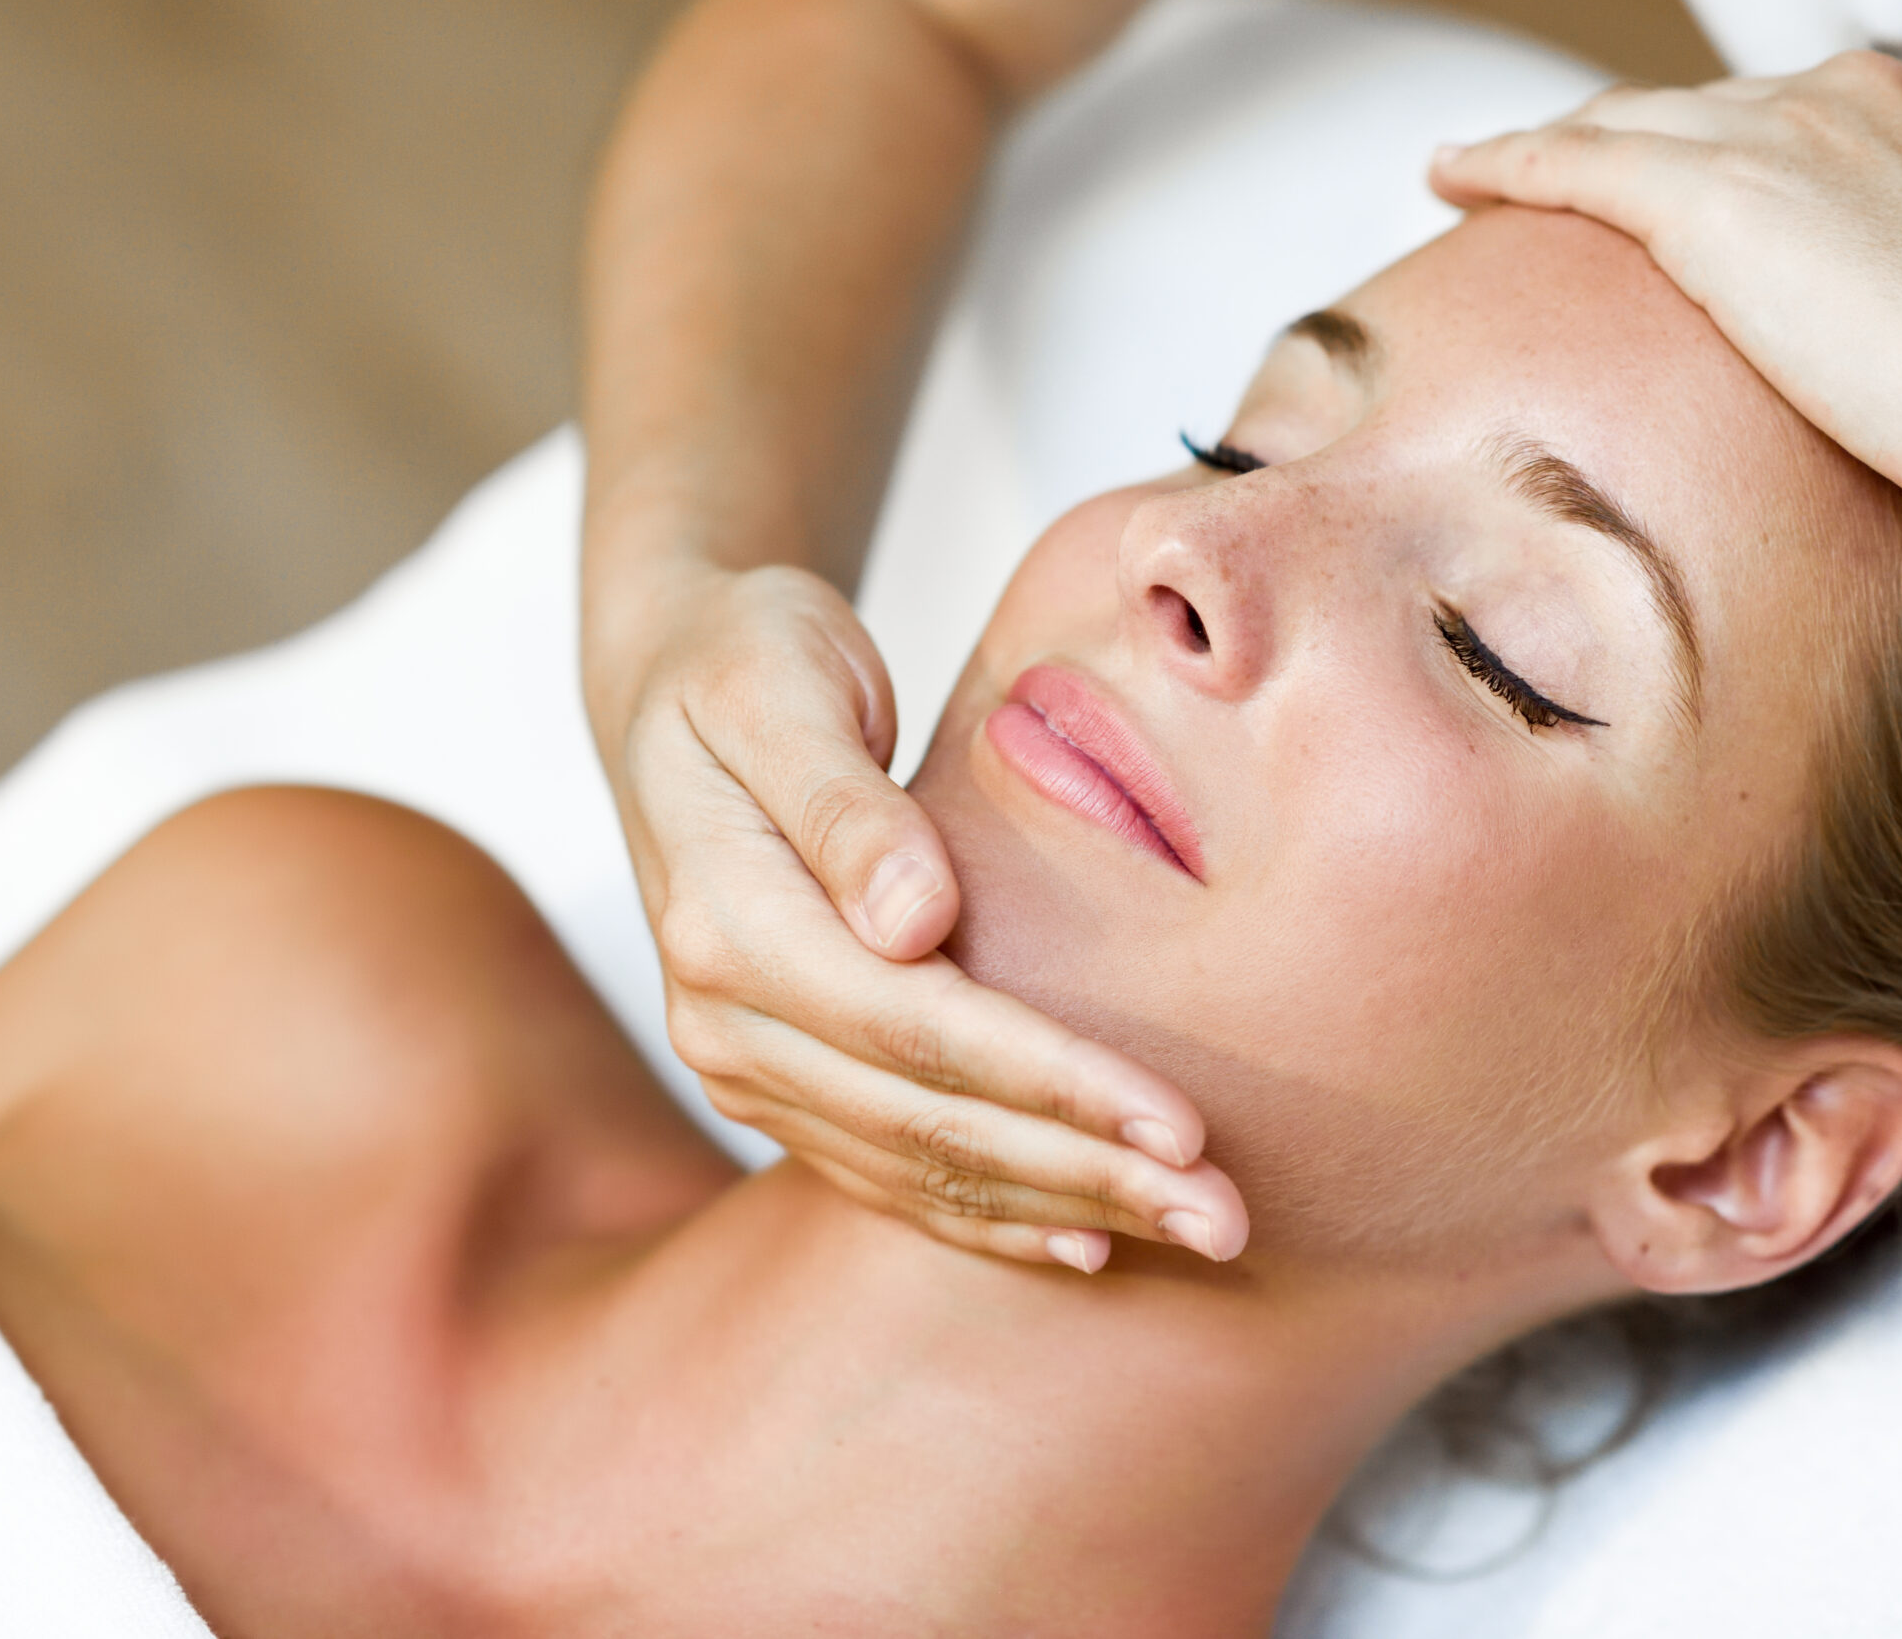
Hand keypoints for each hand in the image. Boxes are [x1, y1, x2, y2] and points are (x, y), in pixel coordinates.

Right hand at [594, 557, 1248, 1270]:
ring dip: (1060, 1207)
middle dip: (1086, 1172)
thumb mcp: (783, 682)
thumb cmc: (749, 661)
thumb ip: (843, 801)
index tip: (1178, 1120)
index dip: (1051, 1081)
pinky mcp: (775, 1086)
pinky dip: (990, 1217)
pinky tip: (1085, 1241)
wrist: (675, 693)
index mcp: (723, 923)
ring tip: (1194, 1233)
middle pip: (925, 1123)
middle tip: (1226, 1218)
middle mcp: (718, 1021)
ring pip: (916, 1170)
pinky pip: (888, 1175)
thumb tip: (915, 919)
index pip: (913, 1028)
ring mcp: (741, 1066)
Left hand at [1431, 50, 1901, 542]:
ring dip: (1545, 151)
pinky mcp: (1719, 195)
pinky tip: (1450, 178)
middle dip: (1616, 144)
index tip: (1658, 185)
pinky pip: (1576, 162)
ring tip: (1474, 177)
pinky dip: (1504, 163)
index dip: (1699, 147)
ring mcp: (1784, 134)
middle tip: (1541, 184)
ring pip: (1623, 124)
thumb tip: (1869, 341)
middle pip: (1689, 110)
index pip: (1772, 114)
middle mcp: (1848, 96)